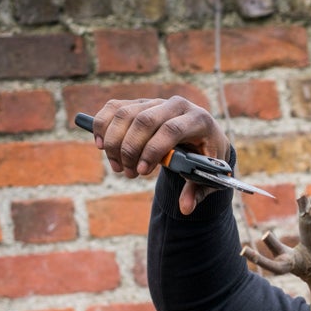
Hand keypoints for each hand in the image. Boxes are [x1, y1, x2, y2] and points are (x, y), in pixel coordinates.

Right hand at [89, 97, 229, 214]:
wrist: (204, 134)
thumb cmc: (206, 155)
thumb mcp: (208, 174)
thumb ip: (197, 190)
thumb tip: (186, 208)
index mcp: (198, 120)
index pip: (171, 129)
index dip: (153, 150)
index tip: (143, 172)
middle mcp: (177, 105)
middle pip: (144, 120)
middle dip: (130, 149)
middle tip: (128, 173)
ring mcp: (156, 102)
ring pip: (125, 114)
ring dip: (115, 143)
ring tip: (119, 167)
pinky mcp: (140, 103)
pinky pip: (114, 108)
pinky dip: (103, 125)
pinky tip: (102, 145)